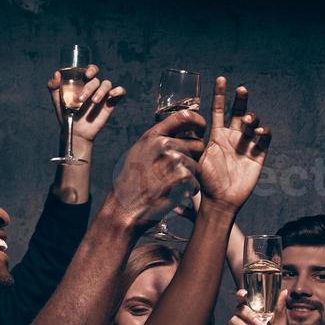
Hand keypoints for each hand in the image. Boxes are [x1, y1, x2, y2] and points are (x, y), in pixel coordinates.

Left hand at [48, 65, 125, 143]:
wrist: (75, 132)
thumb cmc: (66, 114)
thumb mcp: (57, 99)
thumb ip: (53, 86)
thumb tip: (57, 74)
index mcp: (83, 82)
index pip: (90, 70)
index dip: (90, 69)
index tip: (86, 74)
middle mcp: (94, 86)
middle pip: (96, 79)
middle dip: (89, 87)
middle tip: (81, 99)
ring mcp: (103, 94)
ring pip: (107, 84)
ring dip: (101, 91)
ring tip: (93, 102)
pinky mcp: (111, 103)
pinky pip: (120, 92)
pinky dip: (119, 90)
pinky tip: (113, 94)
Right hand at [106, 109, 205, 230]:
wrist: (124, 208)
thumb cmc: (131, 184)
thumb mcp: (138, 154)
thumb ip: (156, 142)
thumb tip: (174, 134)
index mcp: (153, 136)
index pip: (183, 117)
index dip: (198, 122)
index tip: (201, 130)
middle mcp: (163, 144)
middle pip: (197, 145)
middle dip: (195, 158)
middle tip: (183, 171)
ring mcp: (172, 160)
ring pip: (197, 165)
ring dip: (191, 177)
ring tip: (175, 186)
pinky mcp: (179, 178)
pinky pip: (196, 181)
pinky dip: (190, 190)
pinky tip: (177, 194)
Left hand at [197, 76, 270, 210]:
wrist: (218, 201)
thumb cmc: (204, 181)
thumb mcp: (193, 158)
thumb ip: (190, 141)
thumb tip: (177, 123)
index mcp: (217, 135)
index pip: (219, 110)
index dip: (220, 94)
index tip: (221, 79)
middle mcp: (233, 137)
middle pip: (239, 112)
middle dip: (241, 99)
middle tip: (241, 89)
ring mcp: (246, 145)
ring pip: (253, 124)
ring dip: (252, 117)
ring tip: (248, 120)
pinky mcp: (258, 156)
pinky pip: (265, 140)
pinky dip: (265, 132)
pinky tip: (260, 132)